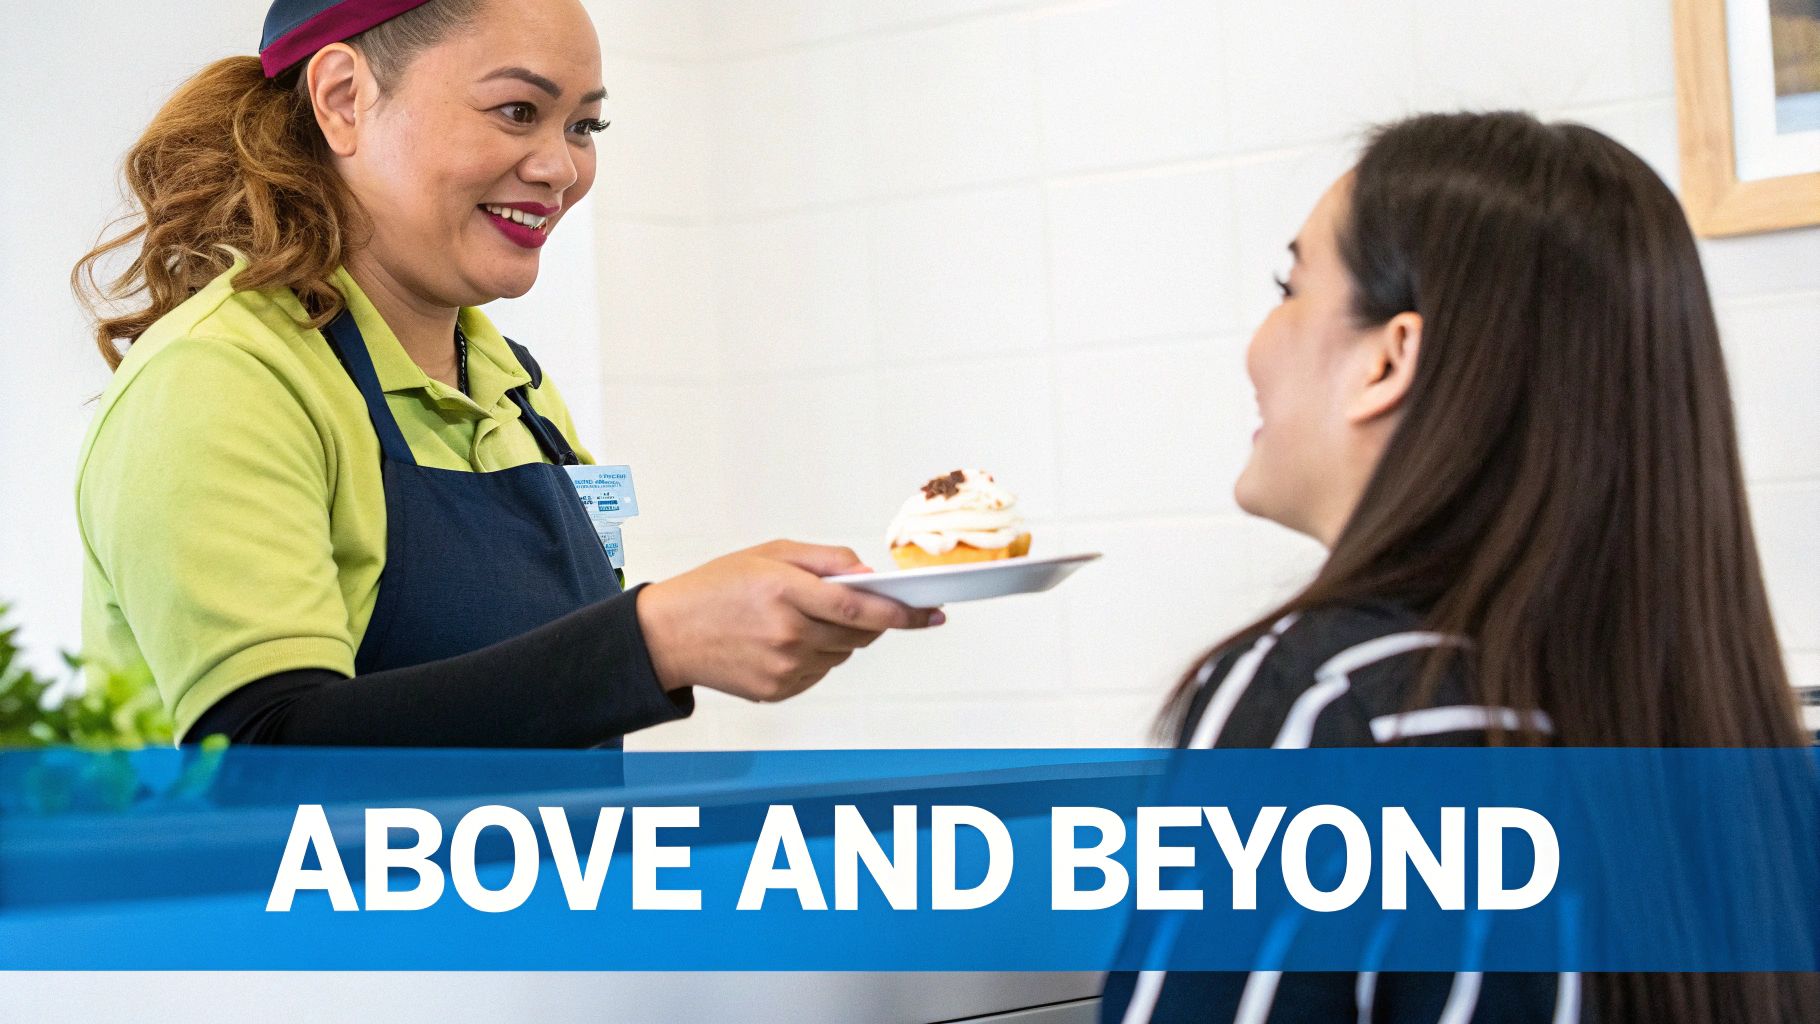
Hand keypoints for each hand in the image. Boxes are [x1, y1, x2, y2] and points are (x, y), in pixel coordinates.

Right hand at [635, 540, 943, 701]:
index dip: (902, 612)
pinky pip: (820, 672)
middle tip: (866, 605)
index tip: (932, 612)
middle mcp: (787, 634)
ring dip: (842, 637)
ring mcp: (783, 668)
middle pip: (859, 633)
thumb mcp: (770, 553)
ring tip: (804, 618)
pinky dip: (818, 656)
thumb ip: (825, 560)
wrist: (667, 635)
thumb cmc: (717, 587)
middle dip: (873, 620)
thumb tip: (869, 574)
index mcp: (784, 592)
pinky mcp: (778, 691)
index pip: (858, 608)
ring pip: (843, 654)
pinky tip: (787, 640)